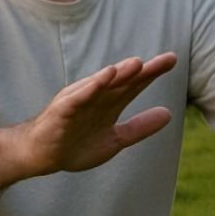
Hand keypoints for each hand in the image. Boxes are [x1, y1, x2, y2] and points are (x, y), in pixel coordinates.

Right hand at [0, 53, 176, 208]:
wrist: (42, 156)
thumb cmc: (75, 144)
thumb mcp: (115, 139)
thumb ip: (139, 127)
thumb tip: (169, 114)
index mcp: (109, 103)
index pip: (134, 85)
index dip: (152, 73)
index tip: (172, 60)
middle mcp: (96, 98)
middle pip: (122, 81)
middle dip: (143, 70)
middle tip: (168, 59)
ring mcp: (79, 102)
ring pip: (102, 85)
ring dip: (119, 73)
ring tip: (137, 63)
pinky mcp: (63, 110)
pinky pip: (79, 96)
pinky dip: (92, 86)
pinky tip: (105, 76)